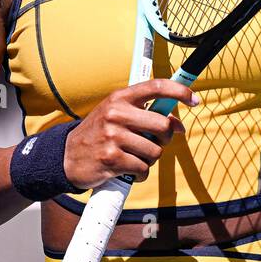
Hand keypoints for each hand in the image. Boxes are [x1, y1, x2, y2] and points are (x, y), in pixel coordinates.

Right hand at [62, 79, 195, 190]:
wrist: (66, 157)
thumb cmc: (98, 134)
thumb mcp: (117, 115)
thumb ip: (145, 115)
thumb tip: (178, 125)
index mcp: (120, 98)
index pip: (156, 87)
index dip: (180, 91)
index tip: (194, 99)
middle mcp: (116, 113)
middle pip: (163, 125)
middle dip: (165, 138)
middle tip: (154, 143)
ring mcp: (113, 136)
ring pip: (155, 151)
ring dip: (149, 159)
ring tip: (133, 157)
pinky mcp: (112, 159)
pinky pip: (143, 169)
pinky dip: (139, 174)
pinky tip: (127, 170)